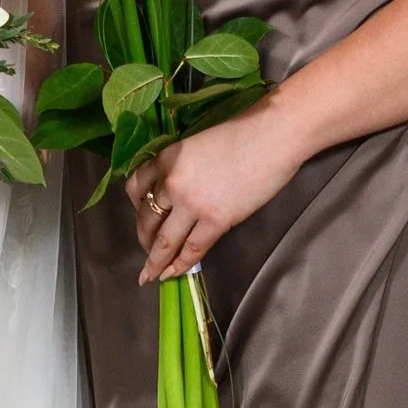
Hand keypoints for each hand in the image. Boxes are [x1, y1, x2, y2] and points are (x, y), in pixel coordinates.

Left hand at [133, 99, 304, 286]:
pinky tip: (173, 273)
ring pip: (163, 240)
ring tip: (151, 274)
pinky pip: (192, 249)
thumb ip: (183, 167)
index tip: (139, 216)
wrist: (273, 135)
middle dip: (143, 238)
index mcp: (166, 158)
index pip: (135, 187)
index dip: (135, 207)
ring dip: (155, 261)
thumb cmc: (243, 133)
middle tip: (146, 251)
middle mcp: (171, 182)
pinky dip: (180, 265)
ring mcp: (191, 203)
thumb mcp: (197, 143)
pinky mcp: (215, 220)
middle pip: (146, 218)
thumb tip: (182, 189)